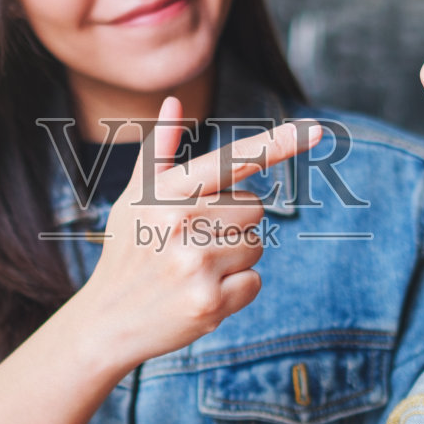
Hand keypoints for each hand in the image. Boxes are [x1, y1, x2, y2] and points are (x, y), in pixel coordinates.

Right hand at [75, 96, 323, 370]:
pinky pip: (255, 282)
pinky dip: (236, 289)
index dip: (276, 145)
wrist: (107, 321)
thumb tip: (173, 102)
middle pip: (255, 208)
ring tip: (194, 270)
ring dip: (235, 258)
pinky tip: (202, 294)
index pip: (231, 161)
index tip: (316, 131)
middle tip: (195, 243)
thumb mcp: (134, 198)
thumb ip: (159, 150)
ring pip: (257, 245)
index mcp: (165, 192)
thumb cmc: (127, 251)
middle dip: (235, 224)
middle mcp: (180, 223)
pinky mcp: (210, 302)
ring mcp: (196, 264)